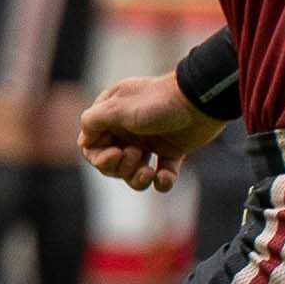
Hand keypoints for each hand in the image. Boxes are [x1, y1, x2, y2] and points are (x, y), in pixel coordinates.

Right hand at [76, 73, 223, 192]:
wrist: (200, 102)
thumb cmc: (158, 102)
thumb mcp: (119, 108)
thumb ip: (94, 121)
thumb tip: (84, 138)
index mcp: (112, 113)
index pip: (91, 144)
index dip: (99, 156)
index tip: (114, 153)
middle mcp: (128, 128)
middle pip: (110, 162)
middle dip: (119, 167)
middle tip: (135, 154)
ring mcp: (149, 140)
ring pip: (133, 172)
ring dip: (137, 178)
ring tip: (148, 172)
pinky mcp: (170, 150)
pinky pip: (161, 174)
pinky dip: (162, 181)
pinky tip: (164, 177)